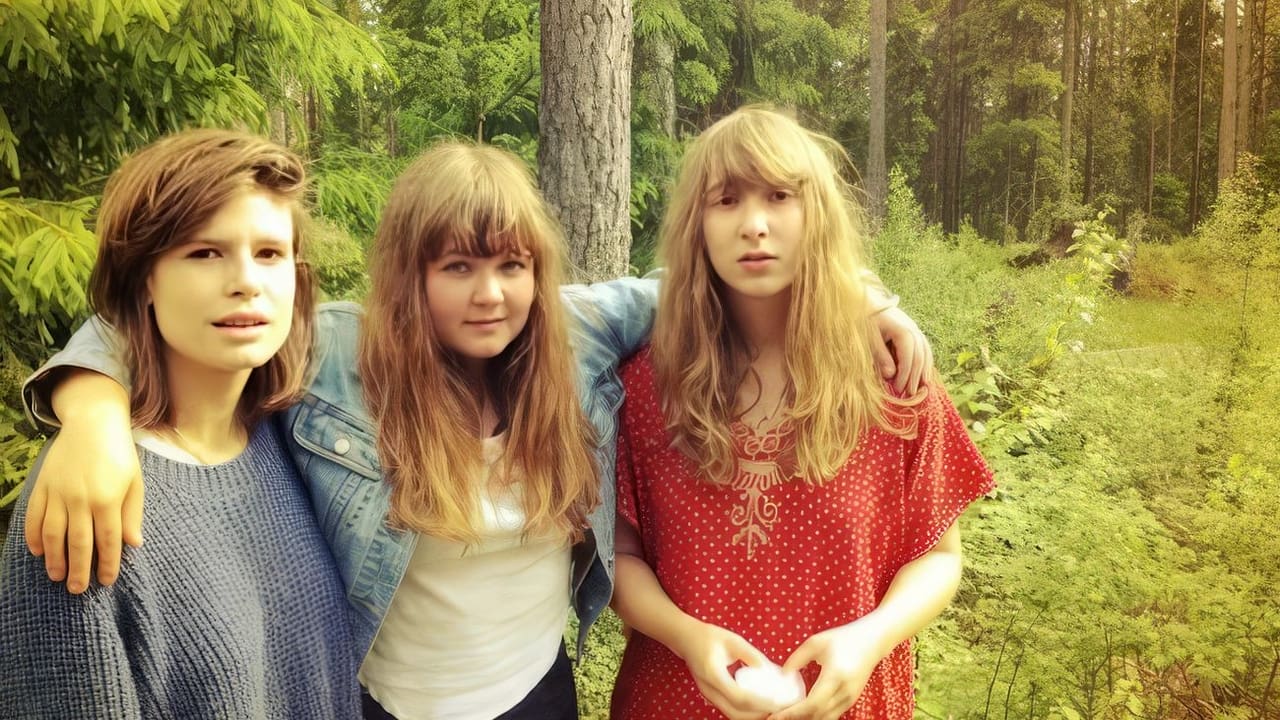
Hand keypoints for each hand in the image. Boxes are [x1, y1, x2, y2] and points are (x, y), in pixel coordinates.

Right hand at [24, 420, 143, 593]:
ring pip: (52, 533)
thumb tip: (133, 544)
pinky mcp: (43, 485)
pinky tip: (38, 552)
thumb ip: (132, 515)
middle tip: (76, 590)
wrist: (93, 423)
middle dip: (78, 569)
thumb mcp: (135, 483)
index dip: (107, 563)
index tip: (105, 581)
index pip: (108, 540)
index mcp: (108, 499)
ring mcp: (58, 492)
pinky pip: (34, 516)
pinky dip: (33, 536)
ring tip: (57, 576)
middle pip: (78, 542)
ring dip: (54, 558)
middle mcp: (81, 498)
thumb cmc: (120, 455)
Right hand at [674, 621, 777, 719]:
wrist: (686, 639)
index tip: (779, 702)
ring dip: (753, 715)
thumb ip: (752, 656)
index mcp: (713, 675)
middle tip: (779, 708)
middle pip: (737, 713)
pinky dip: (746, 711)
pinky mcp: (711, 697)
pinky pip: (730, 710)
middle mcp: (709, 691)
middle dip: (759, 714)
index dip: (761, 703)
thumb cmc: (709, 636)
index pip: (740, 698)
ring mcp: (708, 696)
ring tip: (772, 707)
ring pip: (733, 715)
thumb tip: (771, 671)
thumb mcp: (733, 641)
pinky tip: (760, 703)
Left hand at [769, 621, 887, 719]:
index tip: (775, 716)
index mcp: (835, 675)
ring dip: (806, 719)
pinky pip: (831, 714)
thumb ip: (796, 659)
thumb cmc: (843, 638)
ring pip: (825, 718)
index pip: (812, 704)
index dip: (792, 713)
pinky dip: (816, 716)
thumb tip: (782, 676)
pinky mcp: (851, 700)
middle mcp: (844, 691)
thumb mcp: (815, 642)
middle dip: (795, 719)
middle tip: (775, 717)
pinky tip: (802, 712)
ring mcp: (850, 698)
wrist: (872, 641)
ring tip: (786, 715)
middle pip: (817, 716)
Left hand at [871, 306, 931, 393]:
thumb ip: (879, 355)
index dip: (905, 374)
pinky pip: (923, 347)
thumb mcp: (868, 337)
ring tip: (923, 387)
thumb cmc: (863, 319)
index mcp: (901, 329)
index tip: (898, 390)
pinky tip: (924, 373)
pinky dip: (925, 361)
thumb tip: (891, 375)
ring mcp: (914, 328)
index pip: (908, 355)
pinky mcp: (912, 330)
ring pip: (925, 351)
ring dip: (924, 370)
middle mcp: (912, 328)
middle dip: (915, 376)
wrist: (865, 301)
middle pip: (919, 355)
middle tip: (911, 394)